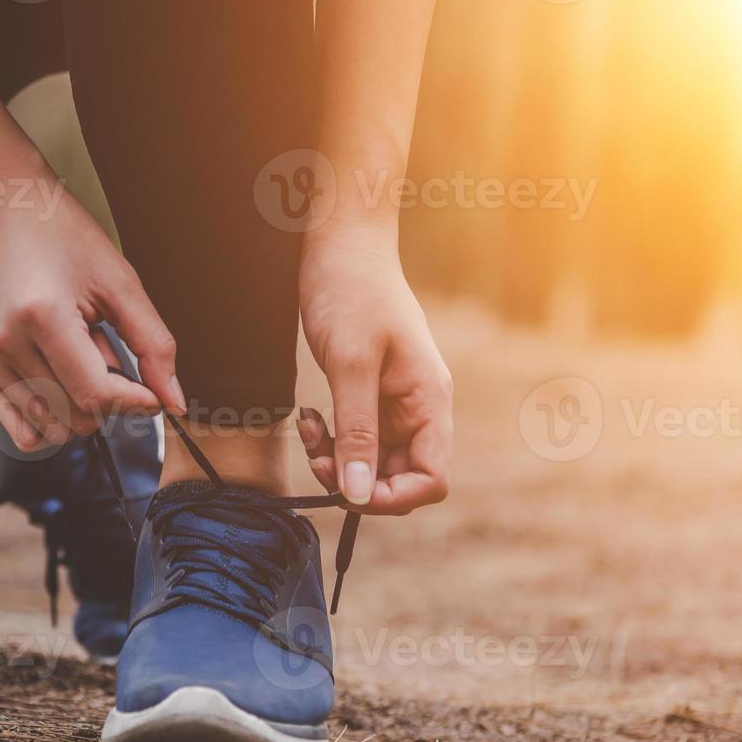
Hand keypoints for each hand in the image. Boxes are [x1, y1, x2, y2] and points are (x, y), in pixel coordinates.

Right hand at [0, 179, 184, 451]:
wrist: (8, 211)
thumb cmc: (62, 236)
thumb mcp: (121, 282)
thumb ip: (153, 344)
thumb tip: (172, 399)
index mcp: (42, 315)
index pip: (95, 394)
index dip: (136, 402)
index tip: (152, 393)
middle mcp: (7, 341)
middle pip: (75, 416)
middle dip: (110, 401)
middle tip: (111, 355)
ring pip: (52, 427)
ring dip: (81, 409)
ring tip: (81, 361)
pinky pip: (20, 428)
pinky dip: (51, 421)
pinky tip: (63, 389)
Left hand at [297, 232, 452, 514]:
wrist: (342, 243)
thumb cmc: (352, 292)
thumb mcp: (351, 364)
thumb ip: (357, 432)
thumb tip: (359, 496)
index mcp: (429, 402)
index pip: (431, 479)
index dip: (393, 497)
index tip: (349, 490)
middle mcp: (419, 409)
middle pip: (401, 478)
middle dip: (358, 481)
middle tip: (318, 460)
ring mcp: (395, 405)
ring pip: (373, 463)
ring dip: (339, 462)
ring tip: (310, 433)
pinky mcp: (370, 396)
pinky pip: (357, 439)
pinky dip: (332, 441)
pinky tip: (311, 420)